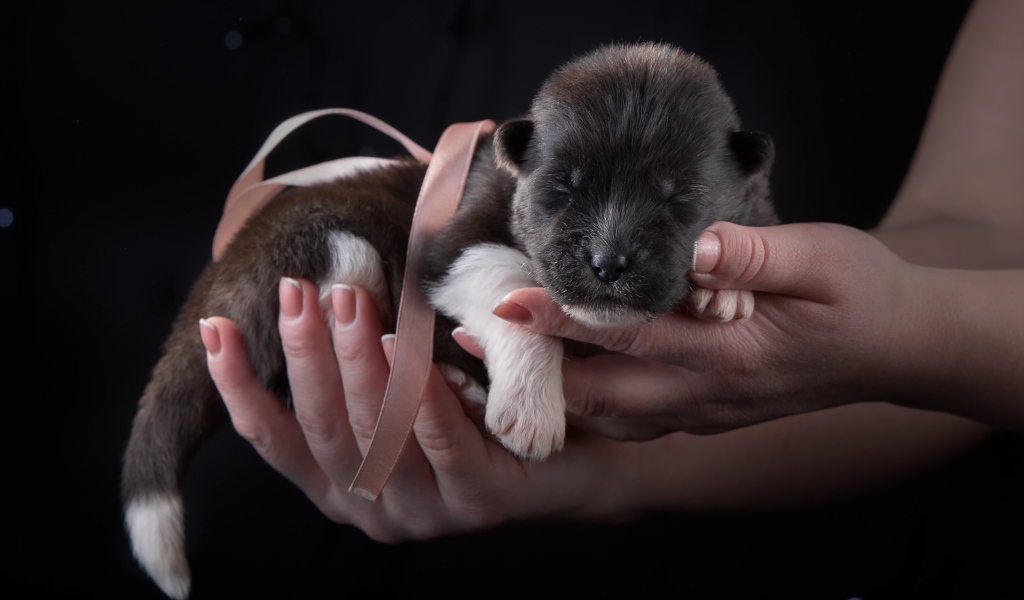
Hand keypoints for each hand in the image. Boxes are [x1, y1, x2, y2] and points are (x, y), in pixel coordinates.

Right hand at [200, 278, 636, 539]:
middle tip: (297, 289)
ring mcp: (425, 512)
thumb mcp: (405, 394)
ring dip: (355, 361)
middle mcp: (373, 509)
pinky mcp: (478, 502)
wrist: (581, 460)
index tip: (215, 327)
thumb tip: (305, 299)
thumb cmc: (478, 414)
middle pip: (321, 428)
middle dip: (303, 355)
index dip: (239, 385)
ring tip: (345, 297)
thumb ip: (356, 373)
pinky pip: (441, 443)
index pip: (274, 438)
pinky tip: (401, 347)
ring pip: (375, 433)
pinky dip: (419, 394)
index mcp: (342, 487)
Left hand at [486, 221, 935, 437]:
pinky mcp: (702, 411)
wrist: (896, 348)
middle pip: (601, 392)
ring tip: (490, 360)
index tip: (506, 300)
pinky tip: (553, 375)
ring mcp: (703, 411)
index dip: (566, 318)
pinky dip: (583, 401)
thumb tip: (695, 244)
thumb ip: (758, 255)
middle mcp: (709, 394)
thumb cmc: (862, 295)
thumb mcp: (826, 260)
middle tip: (467, 342)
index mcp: (734, 353)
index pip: (632, 334)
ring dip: (549, 391)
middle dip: (531, 371)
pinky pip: (629, 416)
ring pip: (609, 413)